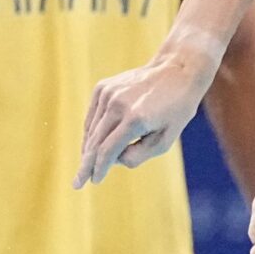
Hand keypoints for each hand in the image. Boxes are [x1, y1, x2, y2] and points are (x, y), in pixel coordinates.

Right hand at [76, 50, 217, 187]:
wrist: (176, 70)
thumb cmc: (176, 110)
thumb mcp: (166, 140)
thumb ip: (139, 155)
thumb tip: (113, 160)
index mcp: (135, 119)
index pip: (109, 150)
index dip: (100, 168)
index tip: (94, 181)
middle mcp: (117, 105)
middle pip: (95, 142)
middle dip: (87, 164)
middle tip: (78, 183)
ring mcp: (108, 93)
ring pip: (92, 129)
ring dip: (89, 149)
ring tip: (86, 166)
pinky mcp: (103, 87)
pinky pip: (93, 115)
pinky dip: (92, 131)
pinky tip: (93, 144)